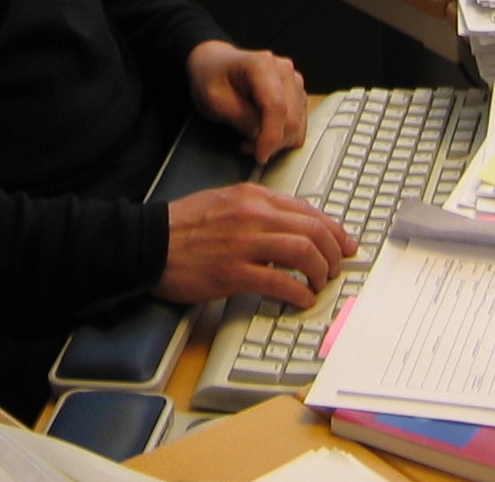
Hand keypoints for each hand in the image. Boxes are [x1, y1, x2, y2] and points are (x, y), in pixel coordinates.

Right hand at [156, 184, 353, 306]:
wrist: (148, 242)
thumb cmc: (183, 226)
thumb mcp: (224, 202)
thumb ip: (258, 209)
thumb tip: (292, 224)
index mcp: (251, 196)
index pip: (307, 209)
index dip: (334, 229)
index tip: (345, 243)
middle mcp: (252, 214)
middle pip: (313, 229)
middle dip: (334, 252)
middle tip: (336, 268)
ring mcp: (243, 243)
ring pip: (303, 252)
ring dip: (320, 271)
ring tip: (320, 283)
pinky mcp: (233, 272)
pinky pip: (279, 282)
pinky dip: (298, 292)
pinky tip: (301, 299)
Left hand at [187, 40, 308, 161]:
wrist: (212, 63)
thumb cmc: (210, 76)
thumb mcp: (215, 100)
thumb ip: (241, 119)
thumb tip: (262, 139)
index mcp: (262, 65)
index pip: (277, 107)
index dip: (271, 136)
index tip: (260, 155)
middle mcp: (284, 70)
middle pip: (291, 118)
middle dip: (272, 141)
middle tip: (249, 147)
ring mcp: (293, 81)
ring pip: (298, 124)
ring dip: (278, 140)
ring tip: (251, 138)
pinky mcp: (296, 93)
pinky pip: (298, 123)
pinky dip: (282, 135)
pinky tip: (262, 132)